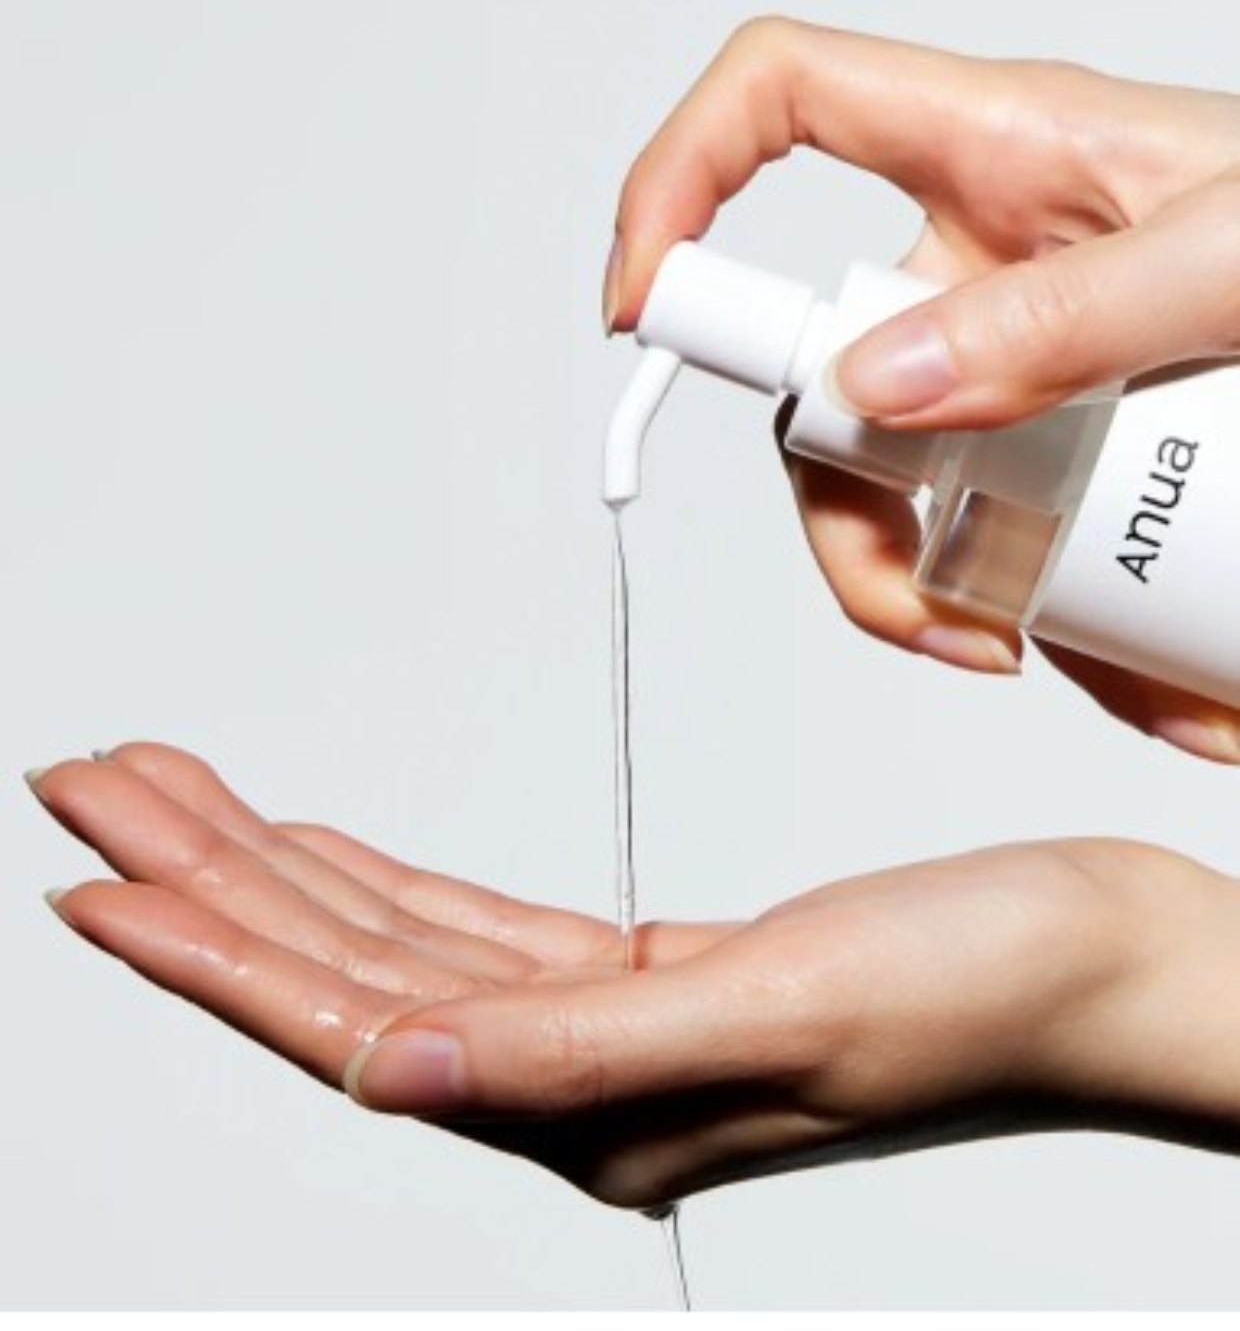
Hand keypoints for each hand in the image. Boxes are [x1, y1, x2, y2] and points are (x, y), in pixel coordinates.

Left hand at [36, 743, 1239, 1207]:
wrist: (1096, 959)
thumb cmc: (988, 990)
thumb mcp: (789, 1008)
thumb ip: (582, 1053)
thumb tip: (401, 1075)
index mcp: (596, 1112)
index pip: (352, 1022)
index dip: (208, 952)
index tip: (94, 881)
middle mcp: (576, 1082)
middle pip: (343, 970)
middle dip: (205, 880)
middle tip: (94, 791)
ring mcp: (603, 1026)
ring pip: (391, 936)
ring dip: (275, 866)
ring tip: (171, 800)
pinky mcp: (642, 972)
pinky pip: (468, 922)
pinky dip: (378, 875)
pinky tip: (317, 846)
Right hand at [605, 21, 1239, 761]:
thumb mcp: (1228, 260)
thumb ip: (1060, 314)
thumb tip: (879, 384)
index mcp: (996, 149)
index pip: (776, 102)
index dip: (676, 181)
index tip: (641, 307)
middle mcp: (974, 256)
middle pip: (808, 373)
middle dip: (843, 509)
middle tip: (924, 599)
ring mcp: (1000, 353)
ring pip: (878, 479)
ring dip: (927, 586)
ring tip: (1032, 647)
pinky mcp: (1041, 434)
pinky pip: (972, 526)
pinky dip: (1012, 604)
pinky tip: (1101, 655)